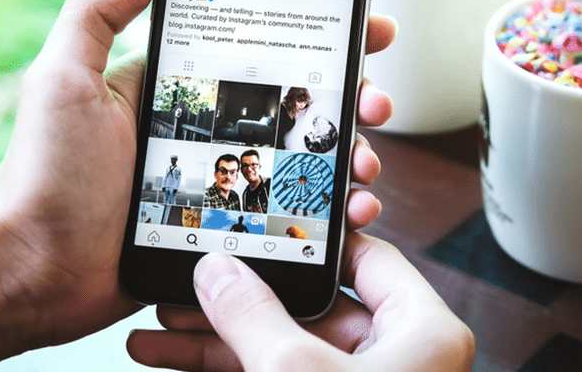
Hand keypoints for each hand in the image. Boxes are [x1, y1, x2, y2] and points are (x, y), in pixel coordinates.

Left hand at [0, 0, 396, 347]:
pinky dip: (336, 206)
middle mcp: (214, 127)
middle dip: (351, 93)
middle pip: (301, 101)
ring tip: (365, 157)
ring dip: (352, 150)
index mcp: (184, 86)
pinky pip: (298, 209)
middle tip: (373, 97)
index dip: (319, 34)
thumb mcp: (63, 79)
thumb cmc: (47, 174)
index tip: (364, 24)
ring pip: (311, 156)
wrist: (39, 270)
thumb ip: (98, 14)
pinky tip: (355, 206)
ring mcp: (229, 177)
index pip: (264, 49)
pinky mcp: (237, 224)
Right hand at [126, 233, 474, 370]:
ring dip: (219, 338)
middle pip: (309, 306)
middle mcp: (396, 360)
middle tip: (193, 277)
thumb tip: (218, 270)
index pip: (367, 259)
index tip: (262, 223)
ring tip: (160, 325)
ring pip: (281, 346)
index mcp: (421, 333)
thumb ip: (253, 316)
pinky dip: (225, 369)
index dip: (311, 240)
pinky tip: (173, 358)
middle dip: (241, 296)